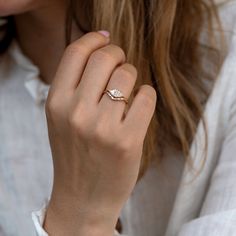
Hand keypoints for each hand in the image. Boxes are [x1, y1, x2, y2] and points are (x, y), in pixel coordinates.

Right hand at [44, 31, 156, 235]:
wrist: (83, 198)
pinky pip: (146, 96)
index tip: (105, 39)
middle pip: (105, 58)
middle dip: (118, 55)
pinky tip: (139, 106)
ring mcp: (102, 127)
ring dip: (132, 77)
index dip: (94, 40)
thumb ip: (75, 86)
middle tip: (121, 64)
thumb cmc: (75, 155)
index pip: (76, 53)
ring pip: (127, 74)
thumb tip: (100, 52)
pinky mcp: (128, 140)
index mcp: (56, 103)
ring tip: (128, 92)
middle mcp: (76, 112)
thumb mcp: (62, 119)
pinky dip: (146, 95)